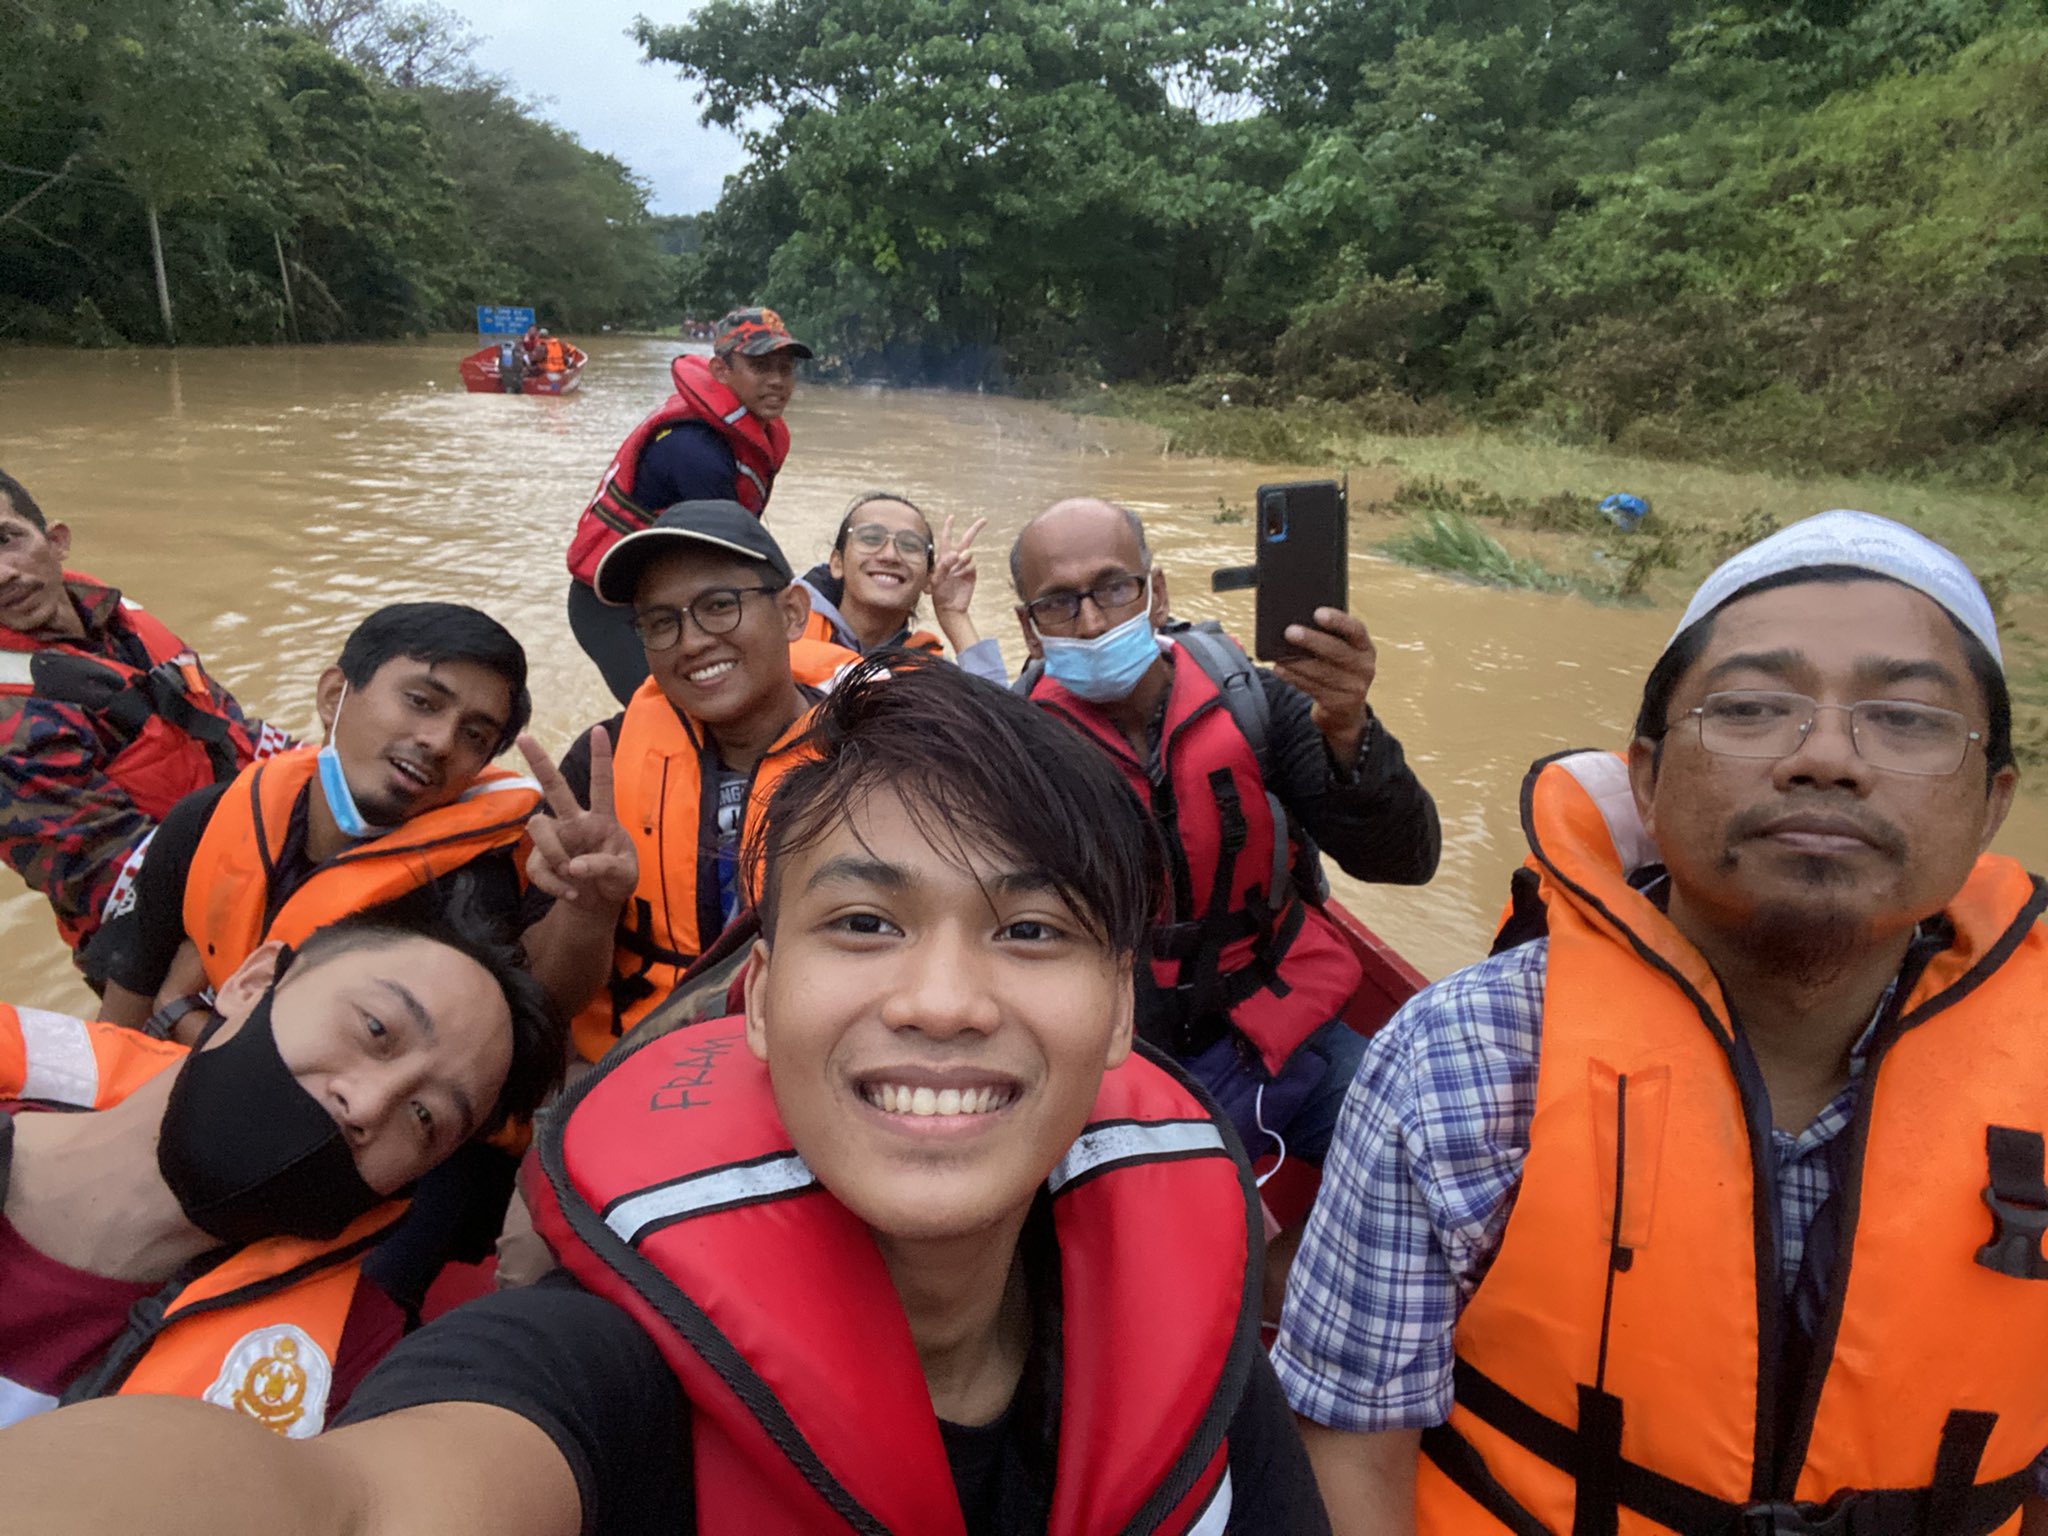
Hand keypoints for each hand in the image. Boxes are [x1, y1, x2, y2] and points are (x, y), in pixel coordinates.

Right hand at [517, 729, 636, 916]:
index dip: (601, 759)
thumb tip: (574, 866)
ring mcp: (556, 838)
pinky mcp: (541, 859)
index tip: (599, 730)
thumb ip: (606, 867)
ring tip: (572, 873)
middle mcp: (575, 821)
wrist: (600, 902)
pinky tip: (571, 892)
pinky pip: (539, 867)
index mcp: (602, 818)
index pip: (602, 784)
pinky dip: (554, 884)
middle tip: (524, 737)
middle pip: (555, 786)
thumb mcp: (625, 874)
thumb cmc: (617, 879)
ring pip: (539, 826)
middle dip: (539, 762)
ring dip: (553, 851)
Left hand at [928, 513, 986, 615]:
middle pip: (966, 540)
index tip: (951, 517)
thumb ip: (944, 565)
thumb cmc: (939, 593)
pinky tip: (960, 577)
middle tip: (984, 520)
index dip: (949, 527)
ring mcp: (964, 565)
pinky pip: (972, 565)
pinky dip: (966, 569)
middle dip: (975, 529)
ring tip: (954, 573)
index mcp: (944, 558)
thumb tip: (955, 553)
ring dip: (962, 561)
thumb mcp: (936, 579)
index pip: (947, 539)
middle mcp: (955, 559)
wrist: (950, 607)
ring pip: (968, 554)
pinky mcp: (971, 573)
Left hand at [1274, 607, 1375, 760]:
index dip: (1338, 621)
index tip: (1318, 612)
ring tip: (1279, 654)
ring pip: (1322, 672)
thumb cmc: (1336, 670)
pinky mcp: (1338, 705)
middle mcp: (1364, 667)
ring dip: (1298, 662)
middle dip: (1312, 640)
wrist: (1345, 711)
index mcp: (1365, 648)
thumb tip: (1296, 623)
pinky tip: (1280, 669)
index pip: (1356, 630)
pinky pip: (1313, 688)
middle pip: (1337, 651)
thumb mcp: (1341, 654)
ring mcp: (1353, 688)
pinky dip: (1294, 678)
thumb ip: (1328, 639)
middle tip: (1290, 631)